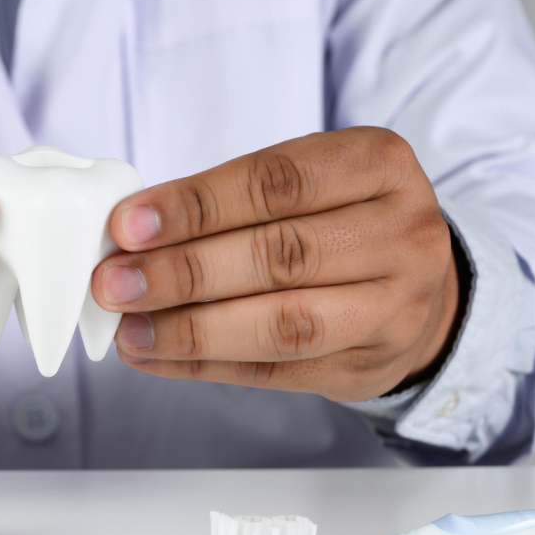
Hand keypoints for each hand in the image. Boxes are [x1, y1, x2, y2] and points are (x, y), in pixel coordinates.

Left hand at [92, 128, 459, 401]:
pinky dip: (203, 364)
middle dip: (185, 271)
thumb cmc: (341, 221)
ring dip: (192, 329)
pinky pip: (275, 370)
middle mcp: (401, 234)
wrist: (419, 288)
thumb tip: (133, 232)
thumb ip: (230, 201)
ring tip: (130, 328)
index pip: (278, 182)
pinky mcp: (368, 365)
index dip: (196, 205)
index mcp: (378, 164)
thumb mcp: (308, 183)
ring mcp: (395, 307)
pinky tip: (154, 355)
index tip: (129, 226)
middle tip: (115, 282)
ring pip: (284, 323)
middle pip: (281, 255)